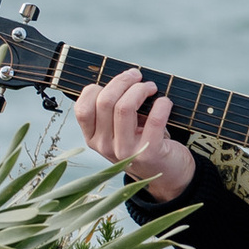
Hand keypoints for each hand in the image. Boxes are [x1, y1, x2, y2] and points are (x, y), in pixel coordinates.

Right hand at [75, 73, 193, 202]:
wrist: (166, 172)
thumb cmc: (142, 140)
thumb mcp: (119, 129)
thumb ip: (112, 109)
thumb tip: (123, 77)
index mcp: (92, 138)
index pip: (82, 108)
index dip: (98, 88)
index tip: (117, 82)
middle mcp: (104, 146)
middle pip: (105, 101)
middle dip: (123, 81)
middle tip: (138, 76)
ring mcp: (125, 151)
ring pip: (124, 107)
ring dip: (140, 89)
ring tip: (151, 87)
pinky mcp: (149, 152)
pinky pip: (154, 120)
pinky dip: (161, 104)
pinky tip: (165, 102)